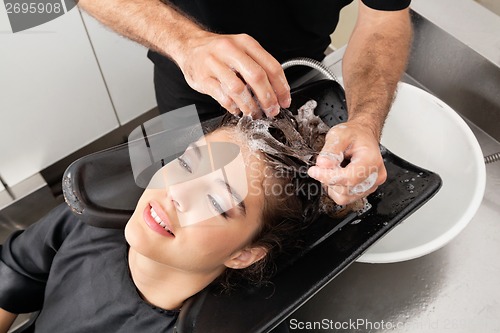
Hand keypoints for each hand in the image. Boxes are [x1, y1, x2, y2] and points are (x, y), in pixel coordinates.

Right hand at [176, 32, 290, 117]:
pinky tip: (236, 108)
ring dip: (250, 105)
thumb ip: (258, 66)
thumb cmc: (218, 51)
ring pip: (238, 89)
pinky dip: (233, 106)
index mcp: (245, 43)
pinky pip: (222, 96)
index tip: (284, 101)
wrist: (189, 45)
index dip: (281, 87)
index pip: (271, 66)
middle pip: (257, 77)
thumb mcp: (241, 49)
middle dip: (268, 98)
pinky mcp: (203, 78)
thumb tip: (277, 91)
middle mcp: (230, 50)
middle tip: (271, 110)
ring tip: (253, 112)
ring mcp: (214, 64)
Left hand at [307, 120, 386, 204]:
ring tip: (335, 168)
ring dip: (332, 185)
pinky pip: (345, 198)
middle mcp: (375, 176)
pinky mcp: (365, 191)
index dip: (328, 177)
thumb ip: (330, 150)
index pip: (349, 177)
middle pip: (346, 189)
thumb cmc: (354, 135)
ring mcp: (372, 185)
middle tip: (325, 164)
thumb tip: (322, 164)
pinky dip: (336, 189)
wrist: (363, 136)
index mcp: (372, 160)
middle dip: (329, 179)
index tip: (314, 171)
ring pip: (344, 196)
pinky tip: (338, 175)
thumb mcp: (339, 134)